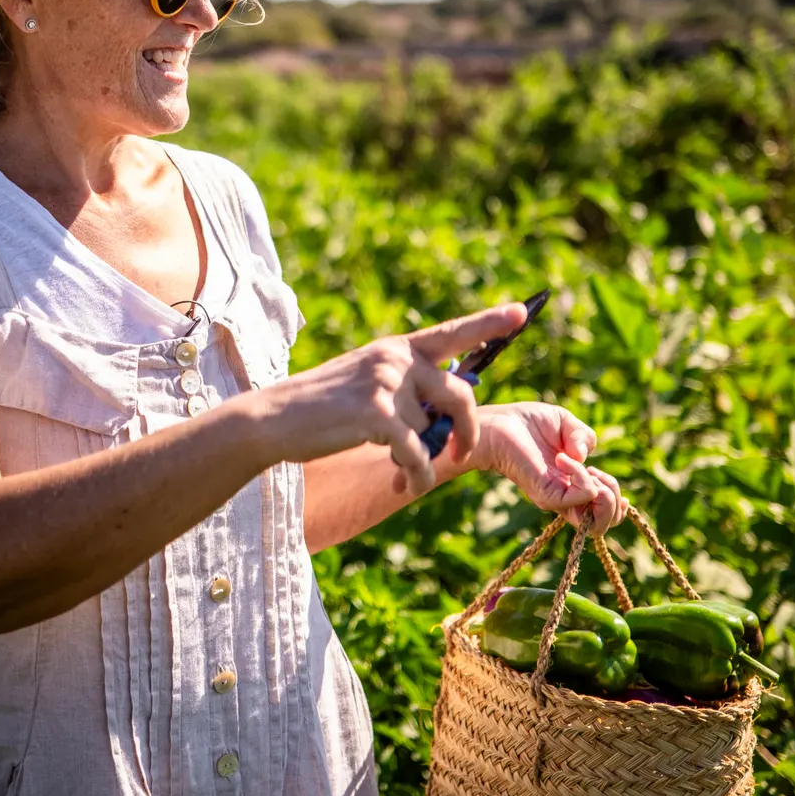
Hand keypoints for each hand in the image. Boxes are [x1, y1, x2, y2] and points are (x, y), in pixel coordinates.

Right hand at [259, 302, 528, 497]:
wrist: (273, 420)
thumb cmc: (320, 408)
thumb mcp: (367, 383)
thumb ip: (406, 388)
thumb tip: (446, 419)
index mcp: (396, 348)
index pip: (452, 333)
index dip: (489, 323)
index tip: (521, 312)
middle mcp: (396, 359)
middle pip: (461, 396)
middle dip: (468, 431)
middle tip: (462, 454)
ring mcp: (387, 384)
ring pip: (433, 433)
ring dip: (426, 461)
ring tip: (404, 472)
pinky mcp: (377, 415)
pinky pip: (418, 455)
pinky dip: (417, 476)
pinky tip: (406, 483)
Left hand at [463, 402, 627, 533]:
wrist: (498, 422)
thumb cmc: (527, 423)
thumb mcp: (566, 424)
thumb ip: (584, 437)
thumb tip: (585, 459)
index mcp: (571, 484)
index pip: (601, 514)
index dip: (616, 504)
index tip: (603, 476)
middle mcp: (564, 497)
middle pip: (602, 526)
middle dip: (614, 500)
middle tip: (596, 473)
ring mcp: (556, 499)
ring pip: (597, 522)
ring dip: (604, 491)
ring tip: (587, 469)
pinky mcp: (546, 495)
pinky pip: (581, 495)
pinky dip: (581, 474)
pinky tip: (562, 458)